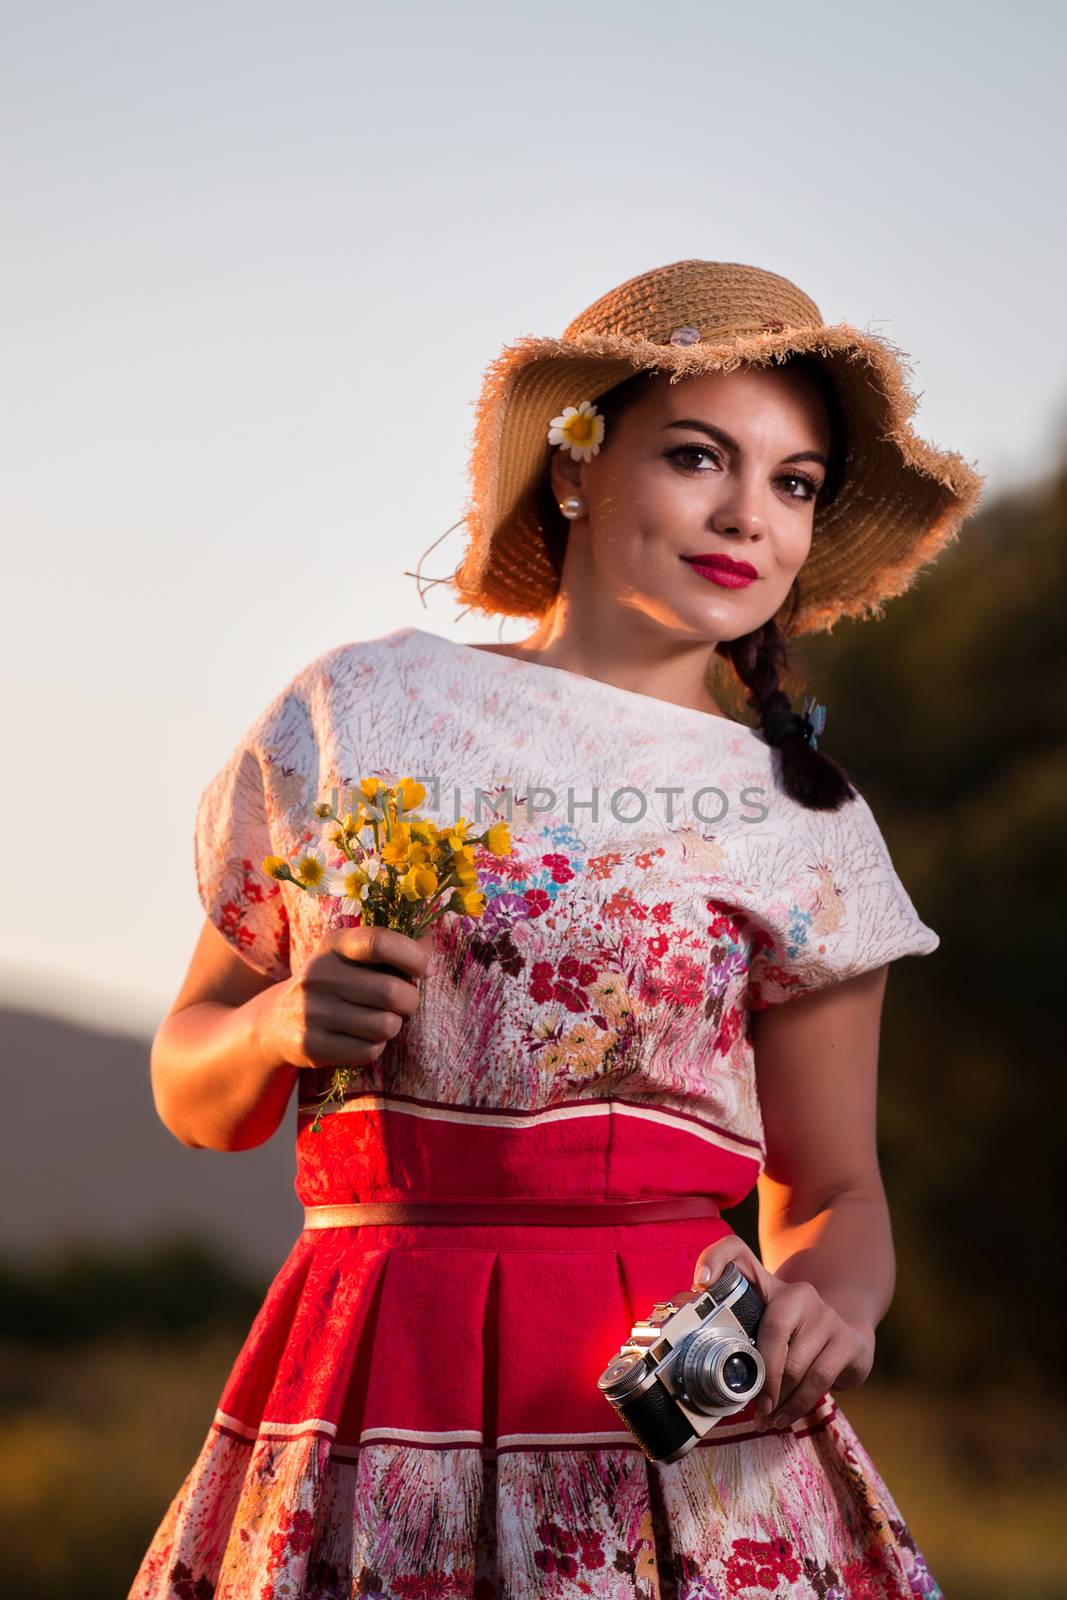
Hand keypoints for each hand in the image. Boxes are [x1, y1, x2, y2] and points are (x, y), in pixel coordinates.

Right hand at [254, 923, 433, 1071]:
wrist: (275, 1021)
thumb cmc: (333, 983)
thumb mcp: (352, 958)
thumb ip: (391, 949)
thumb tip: (431, 942)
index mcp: (333, 945)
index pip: (379, 942)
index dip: (412, 956)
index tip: (423, 969)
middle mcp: (318, 975)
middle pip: (390, 992)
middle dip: (410, 1001)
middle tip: (406, 1004)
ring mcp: (311, 1012)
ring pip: (384, 1026)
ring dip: (393, 1026)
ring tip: (382, 1021)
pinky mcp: (310, 1045)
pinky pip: (368, 1051)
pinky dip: (375, 1047)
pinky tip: (363, 1038)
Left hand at [690, 1234, 875, 1428]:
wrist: (846, 1342)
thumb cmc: (792, 1340)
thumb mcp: (763, 1328)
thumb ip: (735, 1334)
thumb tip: (700, 1360)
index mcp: (767, 1285)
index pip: (736, 1251)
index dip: (716, 1258)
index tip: (701, 1282)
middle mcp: (798, 1292)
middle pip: (773, 1328)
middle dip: (761, 1375)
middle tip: (750, 1404)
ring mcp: (826, 1315)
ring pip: (796, 1363)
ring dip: (779, 1399)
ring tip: (767, 1418)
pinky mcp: (848, 1340)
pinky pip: (819, 1378)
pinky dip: (798, 1404)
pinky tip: (786, 1416)